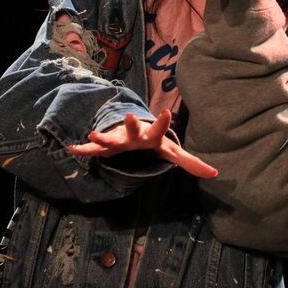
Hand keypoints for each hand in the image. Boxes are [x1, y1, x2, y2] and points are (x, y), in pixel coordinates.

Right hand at [67, 108, 217, 178]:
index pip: (161, 130)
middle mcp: (135, 135)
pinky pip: (94, 150)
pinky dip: (83, 150)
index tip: (167, 112)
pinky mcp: (107, 147)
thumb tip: (216, 174)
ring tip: (92, 134)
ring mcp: (120, 140)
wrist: (133, 132)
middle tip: (130, 115)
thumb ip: (192, 163)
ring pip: (111, 139)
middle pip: (134, 129)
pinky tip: (72, 148)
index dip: (164, 122)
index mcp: (152, 136)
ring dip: (102, 137)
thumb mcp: (172, 152)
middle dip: (132, 124)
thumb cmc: (154, 143)